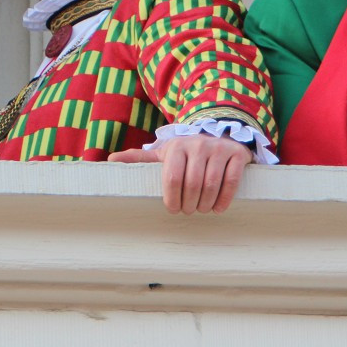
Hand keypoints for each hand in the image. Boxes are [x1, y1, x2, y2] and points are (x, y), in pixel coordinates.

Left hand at [108, 135, 251, 214]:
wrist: (219, 133)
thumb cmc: (186, 151)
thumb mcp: (164, 153)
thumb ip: (139, 158)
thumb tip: (109, 161)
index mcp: (177, 146)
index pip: (172, 178)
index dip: (172, 199)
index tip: (173, 210)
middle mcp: (198, 144)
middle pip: (192, 184)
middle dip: (189, 204)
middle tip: (188, 212)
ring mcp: (219, 149)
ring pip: (212, 184)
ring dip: (206, 204)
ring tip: (202, 210)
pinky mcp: (237, 154)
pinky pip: (231, 181)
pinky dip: (224, 199)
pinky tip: (218, 208)